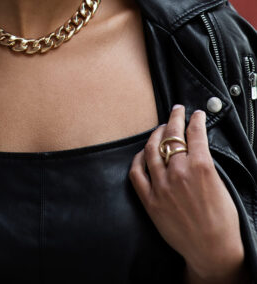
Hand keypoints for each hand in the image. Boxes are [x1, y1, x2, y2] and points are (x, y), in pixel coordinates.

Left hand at [129, 105, 245, 279]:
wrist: (212, 250)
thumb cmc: (223, 221)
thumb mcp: (221, 184)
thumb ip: (205, 162)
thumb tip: (196, 144)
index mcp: (200, 167)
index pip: (194, 132)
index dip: (194, 119)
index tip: (194, 113)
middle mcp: (178, 173)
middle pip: (170, 135)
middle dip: (174, 118)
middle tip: (176, 110)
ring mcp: (161, 186)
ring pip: (151, 148)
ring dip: (156, 134)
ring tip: (161, 128)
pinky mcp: (150, 201)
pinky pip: (136, 172)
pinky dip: (138, 158)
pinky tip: (144, 153)